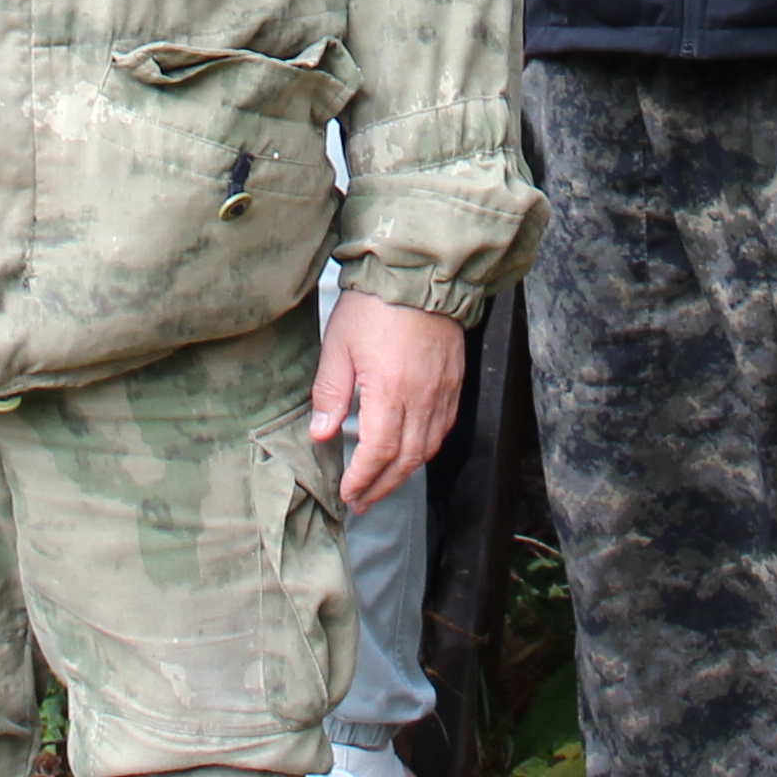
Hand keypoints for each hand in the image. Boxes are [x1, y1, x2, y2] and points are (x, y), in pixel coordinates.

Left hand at [307, 290, 466, 511]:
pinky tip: (412, 453)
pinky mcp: (455, 382)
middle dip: (382, 486)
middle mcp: (422, 397)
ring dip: (404, 473)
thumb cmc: (374, 306)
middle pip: (406, 459)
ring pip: (428, 448)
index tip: (347, 493)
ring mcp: (443, 391)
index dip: (362, 479)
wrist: (418, 274)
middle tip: (362, 502)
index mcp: (390, 391)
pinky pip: (444, 427)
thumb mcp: (339, 346)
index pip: (378, 452)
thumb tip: (322, 435)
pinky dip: (427, 448)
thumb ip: (330, 394)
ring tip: (383, 485)